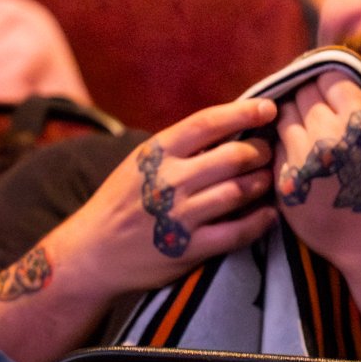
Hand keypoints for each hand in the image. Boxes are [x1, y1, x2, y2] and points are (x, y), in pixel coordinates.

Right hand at [53, 96, 280, 296]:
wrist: (91, 253)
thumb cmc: (120, 203)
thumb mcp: (138, 165)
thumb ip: (178, 149)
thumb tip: (228, 128)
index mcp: (155, 154)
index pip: (206, 123)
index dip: (243, 112)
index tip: (269, 109)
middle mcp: (167, 181)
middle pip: (234, 156)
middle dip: (260, 151)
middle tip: (267, 153)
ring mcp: (178, 215)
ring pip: (240, 191)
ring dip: (262, 183)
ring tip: (266, 180)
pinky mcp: (188, 248)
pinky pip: (238, 232)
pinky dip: (260, 221)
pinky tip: (268, 214)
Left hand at [275, 77, 360, 266]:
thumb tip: (346, 83)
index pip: (329, 79)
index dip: (328, 84)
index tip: (328, 92)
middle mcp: (328, 135)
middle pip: (302, 94)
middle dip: (308, 98)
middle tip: (313, 108)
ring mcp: (302, 158)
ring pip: (282, 118)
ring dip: (290, 119)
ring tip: (302, 129)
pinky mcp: (283, 179)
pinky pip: (273, 146)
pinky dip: (280, 145)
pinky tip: (292, 151)